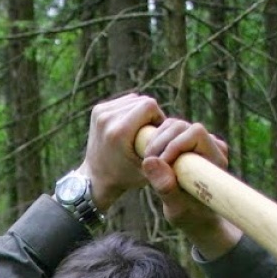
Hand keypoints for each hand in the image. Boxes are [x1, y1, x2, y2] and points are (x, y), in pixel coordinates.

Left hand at [76, 93, 164, 209]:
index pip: (149, 105)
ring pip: (133, 99)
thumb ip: (164, 149)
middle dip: (150, 114)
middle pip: (141, 100)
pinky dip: (131, 110)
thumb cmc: (126, 176)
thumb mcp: (150, 167)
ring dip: (141, 111)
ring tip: (141, 130)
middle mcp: (107, 118)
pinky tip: (131, 126)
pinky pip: (123, 102)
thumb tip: (180, 129)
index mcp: (119, 132)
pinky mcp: (97, 110)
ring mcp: (100, 113)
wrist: (96, 178)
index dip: (158, 117)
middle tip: (149, 133)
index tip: (156, 133)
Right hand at [140, 119, 241, 257]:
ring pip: (173, 125)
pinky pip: (168, 129)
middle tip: (147, 162)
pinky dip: (155, 140)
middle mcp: (211, 145)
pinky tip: (149, 157)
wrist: (196, 216)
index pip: (196, 133)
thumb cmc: (190, 216)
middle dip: (161, 142)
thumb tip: (149, 162)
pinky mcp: (186, 142)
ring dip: (155, 140)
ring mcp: (199, 141)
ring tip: (147, 161)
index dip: (175, 144)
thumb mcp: (176, 208)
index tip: (160, 164)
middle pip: (182, 126)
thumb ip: (165, 187)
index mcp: (216, 159)